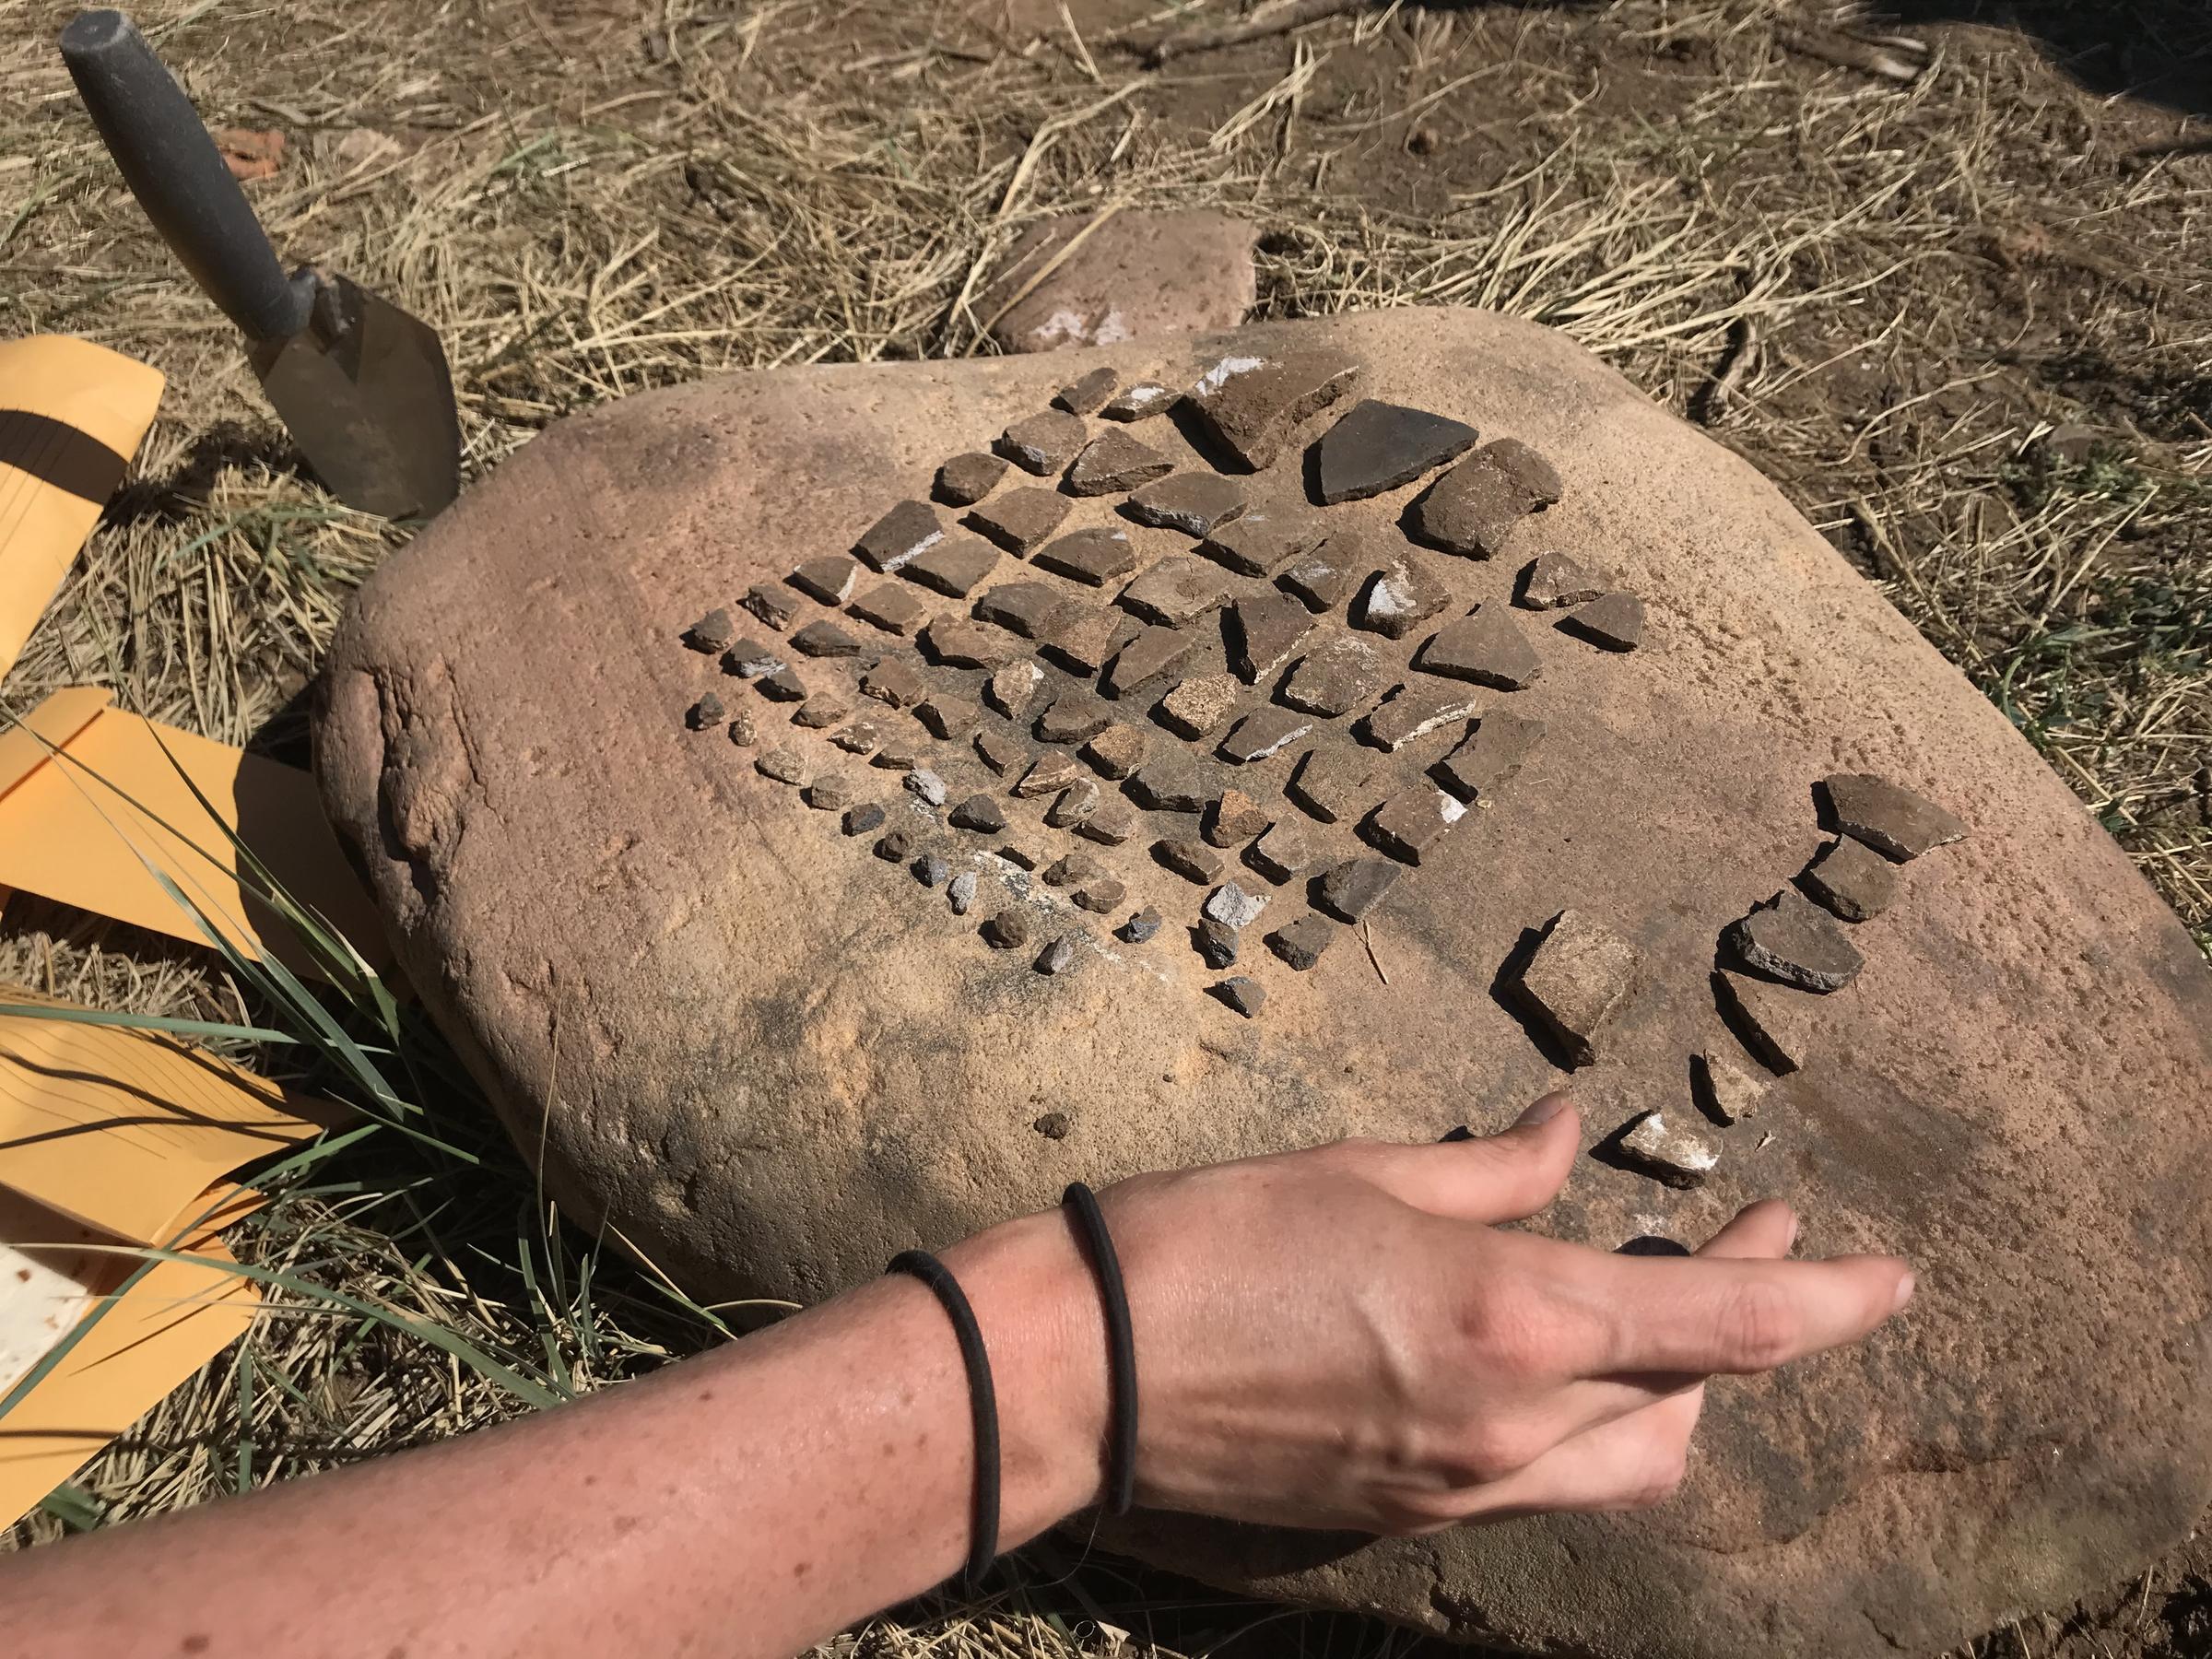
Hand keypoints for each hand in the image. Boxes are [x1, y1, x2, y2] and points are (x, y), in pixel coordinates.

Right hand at [1092, 1095, 1912, 1534]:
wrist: (1087, 1375)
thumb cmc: (1212, 1241)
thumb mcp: (1362, 1171)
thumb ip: (1491, 1167)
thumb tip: (1567, 1131)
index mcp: (1512, 1315)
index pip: (1730, 1323)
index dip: (1829, 1298)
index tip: (1893, 1277)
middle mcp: (1512, 1422)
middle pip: (1696, 1395)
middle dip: (1756, 1319)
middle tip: (1761, 1226)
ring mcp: (1465, 1484)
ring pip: (1635, 1457)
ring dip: (1680, 1384)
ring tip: (1668, 1299)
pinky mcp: (1415, 1512)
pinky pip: (1552, 1481)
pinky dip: (1593, 1419)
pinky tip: (1554, 1354)